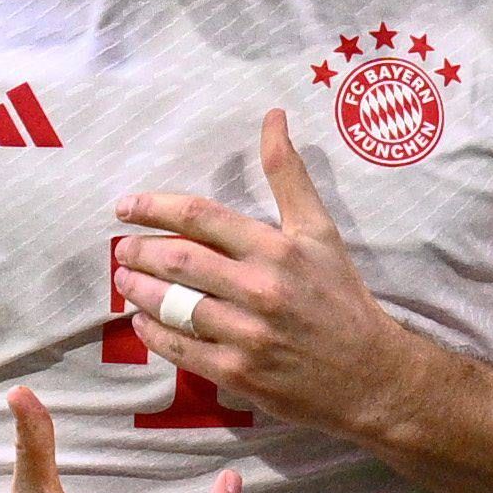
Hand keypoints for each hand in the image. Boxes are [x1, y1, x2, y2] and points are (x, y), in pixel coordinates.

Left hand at [109, 109, 434, 443]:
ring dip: (139, 291)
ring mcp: (247, 335)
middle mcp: (259, 289)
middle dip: (139, 252)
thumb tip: (272, 117)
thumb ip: (288, 176)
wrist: (370, 375)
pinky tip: (142, 323)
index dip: (154, 208)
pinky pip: (181, 350)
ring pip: (174, 306)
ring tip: (125, 282)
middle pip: (179, 260)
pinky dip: (154, 334)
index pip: (200, 217)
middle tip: (122, 249)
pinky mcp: (239, 374)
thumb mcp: (320, 231)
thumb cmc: (342, 298)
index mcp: (276, 250)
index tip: (126, 207)